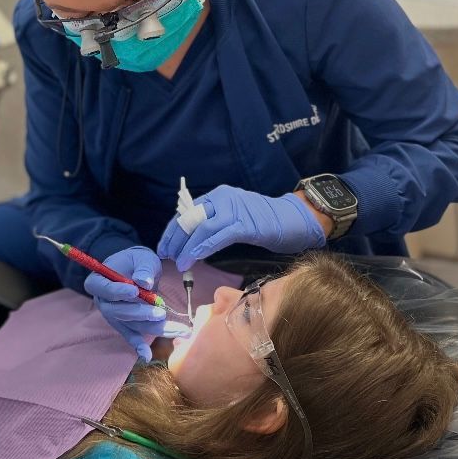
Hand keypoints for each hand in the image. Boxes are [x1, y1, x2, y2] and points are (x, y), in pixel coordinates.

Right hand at [83, 246, 165, 360]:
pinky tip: (146, 356)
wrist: (136, 269)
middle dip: (140, 313)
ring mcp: (113, 316)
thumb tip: (145, 282)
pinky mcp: (124, 325)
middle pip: (118, 311)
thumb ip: (143, 268)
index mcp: (99, 281)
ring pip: (130, 324)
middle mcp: (103, 302)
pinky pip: (131, 335)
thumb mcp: (142, 259)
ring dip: (152, 328)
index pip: (103, 288)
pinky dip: (139, 345)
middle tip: (161, 313)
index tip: (134, 291)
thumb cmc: (137, 262)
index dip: (117, 291)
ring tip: (176, 330)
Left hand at [158, 186, 326, 270]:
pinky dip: (202, 248)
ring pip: (201, 228)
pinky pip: (218, 236)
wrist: (293, 218)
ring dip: (186, 247)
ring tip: (178, 262)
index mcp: (217, 196)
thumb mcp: (233, 218)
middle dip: (175, 239)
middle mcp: (222, 198)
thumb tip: (191, 243)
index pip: (186, 212)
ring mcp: (234, 209)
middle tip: (166, 255)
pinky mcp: (245, 223)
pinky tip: (193, 258)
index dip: (173, 231)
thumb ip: (214, 225)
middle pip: (190, 218)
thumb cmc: (264, 222)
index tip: (164, 247)